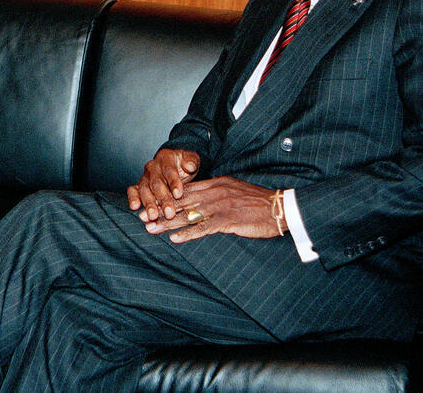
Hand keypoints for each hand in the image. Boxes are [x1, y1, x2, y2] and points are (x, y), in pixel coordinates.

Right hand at [127, 148, 200, 220]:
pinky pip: (133, 190)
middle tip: (169, 213)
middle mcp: (153, 167)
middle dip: (162, 199)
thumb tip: (189, 166)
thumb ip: (191, 161)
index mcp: (166, 158)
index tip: (178, 194)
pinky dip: (133, 198)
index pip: (169, 170)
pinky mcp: (138, 186)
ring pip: (145, 189)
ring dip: (149, 204)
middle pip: (157, 183)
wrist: (175, 166)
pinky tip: (134, 207)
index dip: (173, 182)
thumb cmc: (184, 165)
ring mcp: (144, 176)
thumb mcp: (191, 160)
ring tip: (153, 216)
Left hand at [143, 177, 283, 243]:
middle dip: (159, 210)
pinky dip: (189, 233)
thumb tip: (198, 200)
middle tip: (141, 217)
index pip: (185, 190)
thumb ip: (215, 193)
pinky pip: (204, 228)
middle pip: (181, 201)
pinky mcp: (228, 220)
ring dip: (167, 223)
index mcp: (216, 183)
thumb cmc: (258, 203)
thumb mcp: (234, 191)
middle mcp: (215, 192)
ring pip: (188, 215)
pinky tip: (176, 239)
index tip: (149, 203)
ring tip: (151, 229)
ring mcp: (221, 206)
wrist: (281, 208)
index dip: (165, 197)